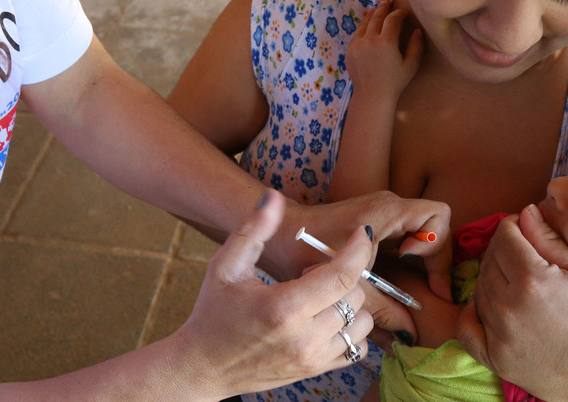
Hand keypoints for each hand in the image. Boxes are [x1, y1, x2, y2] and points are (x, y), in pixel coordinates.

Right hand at [174, 190, 376, 396]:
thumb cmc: (212, 314)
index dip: (358, 250)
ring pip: (363, 322)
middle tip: (310, 273)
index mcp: (283, 308)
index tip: (361, 233)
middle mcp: (304, 337)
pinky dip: (352, 330)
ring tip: (318, 298)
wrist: (203, 367)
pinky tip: (326, 319)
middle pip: (355, 295)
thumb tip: (273, 197)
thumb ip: (252, 230)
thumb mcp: (225, 267)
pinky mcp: (317, 371)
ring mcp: (313, 358)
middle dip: (342, 275)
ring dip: (350, 303)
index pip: (341, 275)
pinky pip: (358, 347)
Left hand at [282, 192, 451, 338]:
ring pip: (421, 236)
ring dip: (421, 265)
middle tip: (430, 292)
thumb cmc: (303, 251)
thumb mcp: (348, 284)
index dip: (435, 244)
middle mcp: (389, 208)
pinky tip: (395, 288)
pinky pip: (404, 240)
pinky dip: (407, 264)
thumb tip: (410, 336)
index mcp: (385, 210)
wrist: (278, 236)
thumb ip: (382, 308)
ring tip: (413, 294)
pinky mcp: (375, 225)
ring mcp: (383, 215)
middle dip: (434, 261)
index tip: (411, 262)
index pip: (437, 217)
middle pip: (434, 228)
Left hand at [346, 2, 422, 99]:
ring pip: (365, 24)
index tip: (403, 12)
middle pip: (377, 18)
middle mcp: (370, 40)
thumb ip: (416, 45)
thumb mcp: (411, 65)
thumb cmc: (395, 82)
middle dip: (383, 8)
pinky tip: (367, 25)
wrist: (372, 95)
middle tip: (387, 0)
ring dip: (372, 15)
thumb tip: (417, 30)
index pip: (392, 19)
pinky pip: (357, 34)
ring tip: (377, 9)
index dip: (399, 13)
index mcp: (386, 42)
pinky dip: (363, 27)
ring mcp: (357, 44)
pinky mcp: (350, 50)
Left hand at [457, 205, 567, 399]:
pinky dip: (471, 313)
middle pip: (488, 261)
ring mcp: (500, 336)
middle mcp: (510, 307)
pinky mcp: (496, 360)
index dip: (513, 226)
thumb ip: (548, 240)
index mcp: (533, 280)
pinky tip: (488, 306)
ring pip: (478, 290)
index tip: (523, 230)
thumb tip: (524, 212)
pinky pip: (465, 329)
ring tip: (515, 281)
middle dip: (501, 251)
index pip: (504, 236)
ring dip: (491, 279)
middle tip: (521, 254)